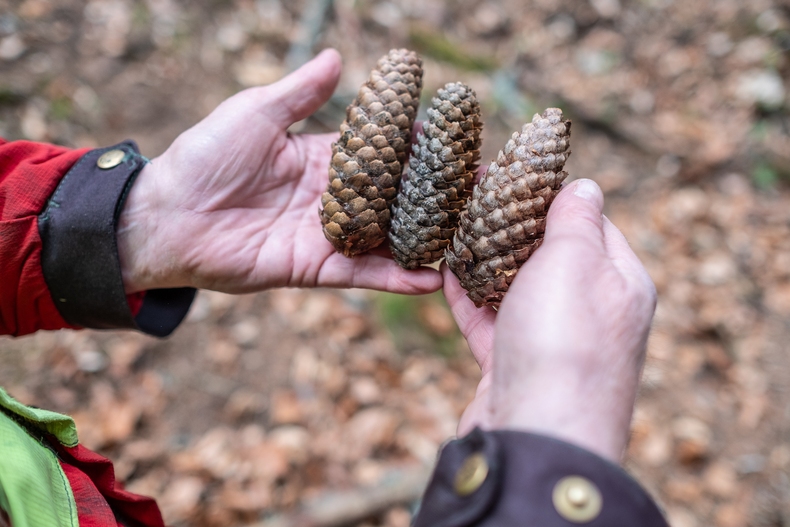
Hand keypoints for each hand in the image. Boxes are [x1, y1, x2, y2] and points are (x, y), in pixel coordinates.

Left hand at [116, 49, 440, 294]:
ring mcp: (326, 235)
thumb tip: (340, 60)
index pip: (380, 153)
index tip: (454, 142)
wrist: (168, 214)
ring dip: (426, 239)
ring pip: (387, 238)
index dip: (416, 148)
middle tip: (479, 191)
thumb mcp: (256, 112)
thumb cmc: (205, 156)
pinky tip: (433, 277)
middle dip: (434, 195)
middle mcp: (331, 199)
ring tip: (470, 235)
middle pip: (394, 198)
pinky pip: (362, 273)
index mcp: (321, 159)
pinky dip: (396, 277)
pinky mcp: (315, 268)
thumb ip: (301, 92)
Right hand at [443, 179, 656, 461]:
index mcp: (620, 282)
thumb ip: (577, 219)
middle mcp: (589, 311)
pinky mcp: (512, 364)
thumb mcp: (577, 260)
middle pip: (548, 256)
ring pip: (514, 288)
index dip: (553, 196)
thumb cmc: (564, 341)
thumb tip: (585, 185)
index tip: (515, 172)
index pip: (592, 224)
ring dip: (485, 259)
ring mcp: (549, 340)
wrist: (534, 434)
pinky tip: (442, 271)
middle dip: (512, 226)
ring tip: (452, 223)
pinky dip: (467, 297)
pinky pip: (488, 320)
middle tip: (473, 192)